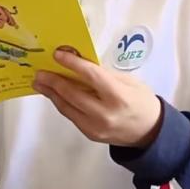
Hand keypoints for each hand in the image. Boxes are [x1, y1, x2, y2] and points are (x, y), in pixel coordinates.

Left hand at [33, 48, 161, 147]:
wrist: (149, 132)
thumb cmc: (141, 101)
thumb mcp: (129, 82)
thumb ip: (105, 75)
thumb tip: (80, 66)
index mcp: (118, 96)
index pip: (91, 76)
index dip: (72, 64)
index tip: (58, 54)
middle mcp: (105, 113)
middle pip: (73, 94)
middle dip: (54, 81)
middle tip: (40, 72)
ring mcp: (95, 126)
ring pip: (67, 107)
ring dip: (52, 93)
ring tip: (40, 83)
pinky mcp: (90, 134)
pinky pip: (71, 116)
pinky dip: (62, 103)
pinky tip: (54, 95)